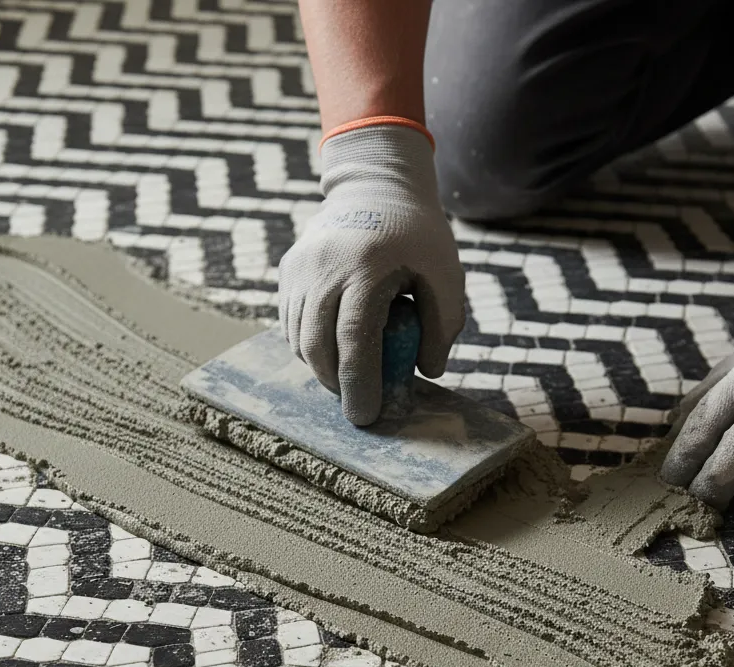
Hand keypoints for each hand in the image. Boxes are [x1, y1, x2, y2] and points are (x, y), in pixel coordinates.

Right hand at [278, 124, 464, 425]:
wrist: (375, 184)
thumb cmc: (418, 234)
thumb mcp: (446, 272)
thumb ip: (444, 323)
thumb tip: (427, 372)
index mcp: (367, 266)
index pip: (354, 337)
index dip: (359, 382)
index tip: (366, 415)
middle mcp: (324, 266)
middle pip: (317, 344)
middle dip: (336, 384)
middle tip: (357, 406)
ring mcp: (299, 267)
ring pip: (298, 338)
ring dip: (321, 368)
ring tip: (348, 379)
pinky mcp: (287, 270)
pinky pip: (291, 323)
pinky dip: (309, 347)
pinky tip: (333, 351)